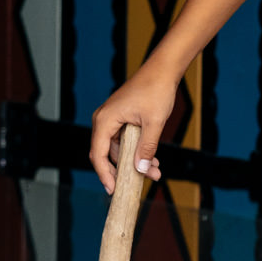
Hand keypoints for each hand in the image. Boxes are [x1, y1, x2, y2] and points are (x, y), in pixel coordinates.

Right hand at [90, 61, 179, 194]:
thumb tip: (142, 170)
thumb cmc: (156, 90)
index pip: (98, 155)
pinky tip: (153, 160)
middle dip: (125, 170)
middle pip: (107, 154)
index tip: (113, 190)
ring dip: (135, 161)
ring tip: (156, 172)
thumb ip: (146, 148)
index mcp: (105, 120)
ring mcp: (113, 119)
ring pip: (119, 149)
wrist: (163, 70)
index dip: (104, 174)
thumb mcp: (153, 123)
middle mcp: (104, 120)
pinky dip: (137, 150)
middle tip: (141, 183)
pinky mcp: (122, 118)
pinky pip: (125, 141)